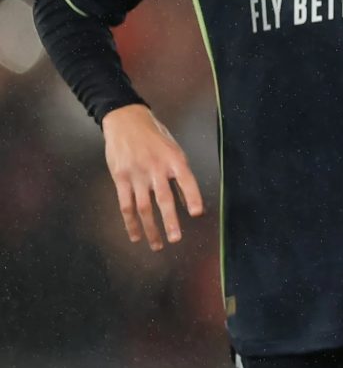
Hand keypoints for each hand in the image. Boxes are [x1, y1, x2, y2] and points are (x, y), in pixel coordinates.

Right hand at [101, 104, 202, 250]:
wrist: (126, 121)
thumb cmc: (155, 137)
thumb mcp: (173, 149)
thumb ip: (180, 175)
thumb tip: (188, 202)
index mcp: (174, 159)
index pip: (186, 180)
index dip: (192, 196)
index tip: (197, 213)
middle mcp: (155, 168)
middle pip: (163, 199)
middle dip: (170, 221)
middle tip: (176, 239)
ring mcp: (136, 174)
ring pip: (143, 207)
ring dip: (151, 228)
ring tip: (157, 245)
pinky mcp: (121, 178)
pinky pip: (126, 205)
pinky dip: (130, 222)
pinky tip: (135, 236)